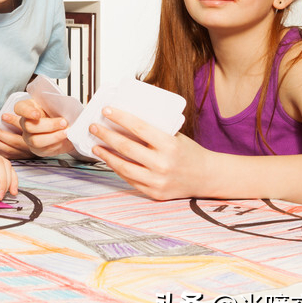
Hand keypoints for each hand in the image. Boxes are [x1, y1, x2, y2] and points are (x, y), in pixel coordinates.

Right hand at [0, 98, 74, 157]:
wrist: (62, 124)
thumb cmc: (55, 111)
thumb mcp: (54, 103)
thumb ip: (55, 104)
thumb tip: (64, 109)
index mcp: (27, 108)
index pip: (20, 108)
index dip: (27, 112)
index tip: (37, 114)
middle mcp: (25, 124)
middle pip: (28, 127)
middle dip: (49, 125)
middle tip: (63, 122)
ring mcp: (29, 137)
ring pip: (36, 141)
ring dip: (54, 137)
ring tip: (66, 132)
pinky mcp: (38, 149)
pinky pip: (46, 149)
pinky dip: (57, 144)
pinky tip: (65, 139)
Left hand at [91, 107, 212, 199]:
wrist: (207, 177)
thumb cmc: (188, 152)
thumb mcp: (175, 136)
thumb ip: (153, 131)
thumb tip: (125, 119)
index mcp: (170, 145)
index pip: (139, 127)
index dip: (120, 118)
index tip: (106, 110)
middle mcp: (163, 164)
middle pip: (126, 147)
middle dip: (105, 135)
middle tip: (94, 127)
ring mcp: (157, 180)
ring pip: (123, 166)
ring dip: (106, 155)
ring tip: (96, 146)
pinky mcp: (154, 193)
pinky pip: (129, 179)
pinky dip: (117, 168)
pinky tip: (110, 160)